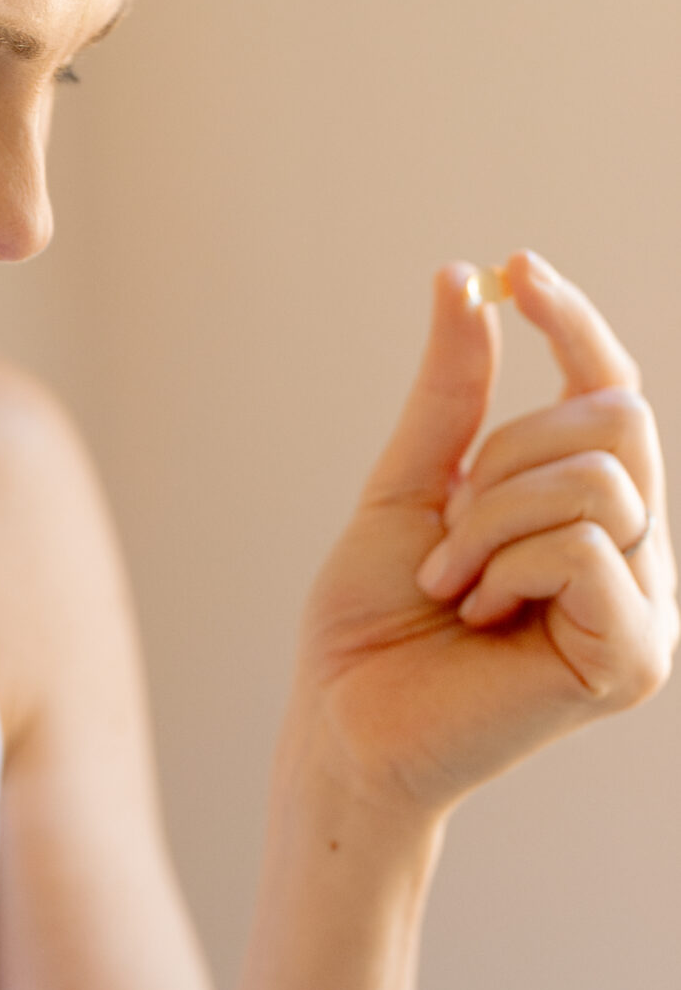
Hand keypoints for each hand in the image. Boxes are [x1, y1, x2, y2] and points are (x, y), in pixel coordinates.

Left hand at [292, 251, 677, 815]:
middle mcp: (638, 557)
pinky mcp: (633, 658)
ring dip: (491, 516)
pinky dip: (505, 563)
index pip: (614, 393)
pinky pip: (582, 546)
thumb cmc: (374, 619)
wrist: (343, 722)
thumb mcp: (411, 483)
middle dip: (506, 450)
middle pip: (617, 418)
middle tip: (449, 525)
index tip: (517, 267)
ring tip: (453, 581)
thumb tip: (466, 280)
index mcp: (593, 516)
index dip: (577, 323)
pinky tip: (476, 615)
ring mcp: (646, 610)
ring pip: (595, 476)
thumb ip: (452, 394)